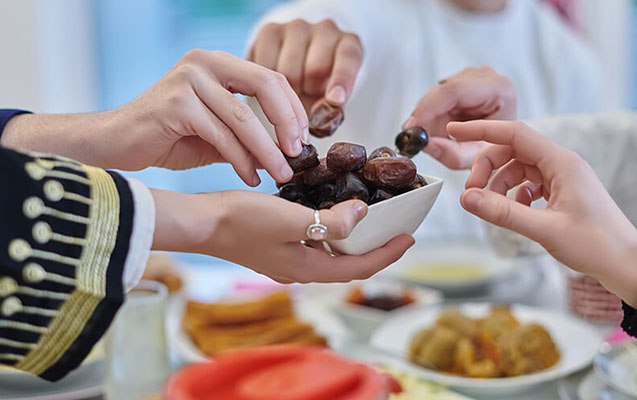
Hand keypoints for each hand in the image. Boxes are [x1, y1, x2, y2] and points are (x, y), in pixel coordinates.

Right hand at [2, 50, 308, 185]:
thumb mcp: (217, 131)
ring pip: (244, 117)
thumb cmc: (169, 138)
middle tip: (298, 154)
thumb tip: (289, 149)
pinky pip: (221, 135)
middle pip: (265, 85)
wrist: (117, 144)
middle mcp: (205, 62)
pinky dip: (241, 160)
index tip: (304, 139)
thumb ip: (248, 131)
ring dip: (267, 151)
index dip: (293, 108)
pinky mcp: (176, 104)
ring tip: (281, 174)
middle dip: (287, 123)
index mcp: (218, 63)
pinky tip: (251, 177)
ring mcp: (189, 80)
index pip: (271, 77)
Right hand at [151, 190, 414, 282]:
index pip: (359, 267)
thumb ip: (329, 222)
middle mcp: (300, 270)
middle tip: (396, 230)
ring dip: (354, 242)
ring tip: (372, 222)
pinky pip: (315, 245)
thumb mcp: (290, 219)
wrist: (202, 223)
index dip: (387, 253)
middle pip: (349, 264)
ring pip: (332, 255)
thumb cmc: (240, 221)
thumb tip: (362, 214)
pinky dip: (332, 233)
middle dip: (375, 249)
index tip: (409, 237)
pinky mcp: (277, 248)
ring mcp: (288, 260)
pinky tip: (332, 215)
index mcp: (307, 268)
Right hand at [249, 19, 362, 110]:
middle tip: (306, 100)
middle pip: (315, 68)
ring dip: (287, 91)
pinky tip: (273, 86)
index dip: (342, 79)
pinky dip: (267, 84)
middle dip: (310, 93)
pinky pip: (265, 65)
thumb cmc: (321, 87)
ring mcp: (296, 27)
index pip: (348, 58)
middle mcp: (325, 29)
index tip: (335, 100)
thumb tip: (319, 118)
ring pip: (288, 70)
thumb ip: (330, 111)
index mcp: (348, 44)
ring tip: (291, 92)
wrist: (298, 64)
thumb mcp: (332, 100)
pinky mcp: (270, 30)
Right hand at [403, 67, 516, 169]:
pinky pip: (435, 97)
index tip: (412, 126)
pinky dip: (432, 115)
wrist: (506, 140)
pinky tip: (441, 128)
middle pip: (441, 92)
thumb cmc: (497, 146)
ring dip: (429, 118)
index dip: (428, 108)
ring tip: (438, 138)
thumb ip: (451, 153)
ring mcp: (471, 75)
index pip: (454, 91)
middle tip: (414, 139)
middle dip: (424, 117)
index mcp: (498, 89)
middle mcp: (484, 76)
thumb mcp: (476, 156)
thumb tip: (425, 143)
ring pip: (435, 95)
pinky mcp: (459, 80)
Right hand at [450, 120, 636, 305]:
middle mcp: (561, 164)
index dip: (481, 131)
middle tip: (471, 193)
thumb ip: (503, 213)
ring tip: (491, 208)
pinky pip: (527, 184)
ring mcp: (561, 177)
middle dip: (487, 169)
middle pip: (511, 151)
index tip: (455, 130)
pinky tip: (514, 212)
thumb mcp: (545, 229)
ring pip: (517, 169)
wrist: (624, 263)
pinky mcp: (560, 192)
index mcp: (561, 163)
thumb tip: (467, 199)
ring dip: (498, 185)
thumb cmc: (597, 245)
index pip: (514, 134)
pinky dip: (513, 195)